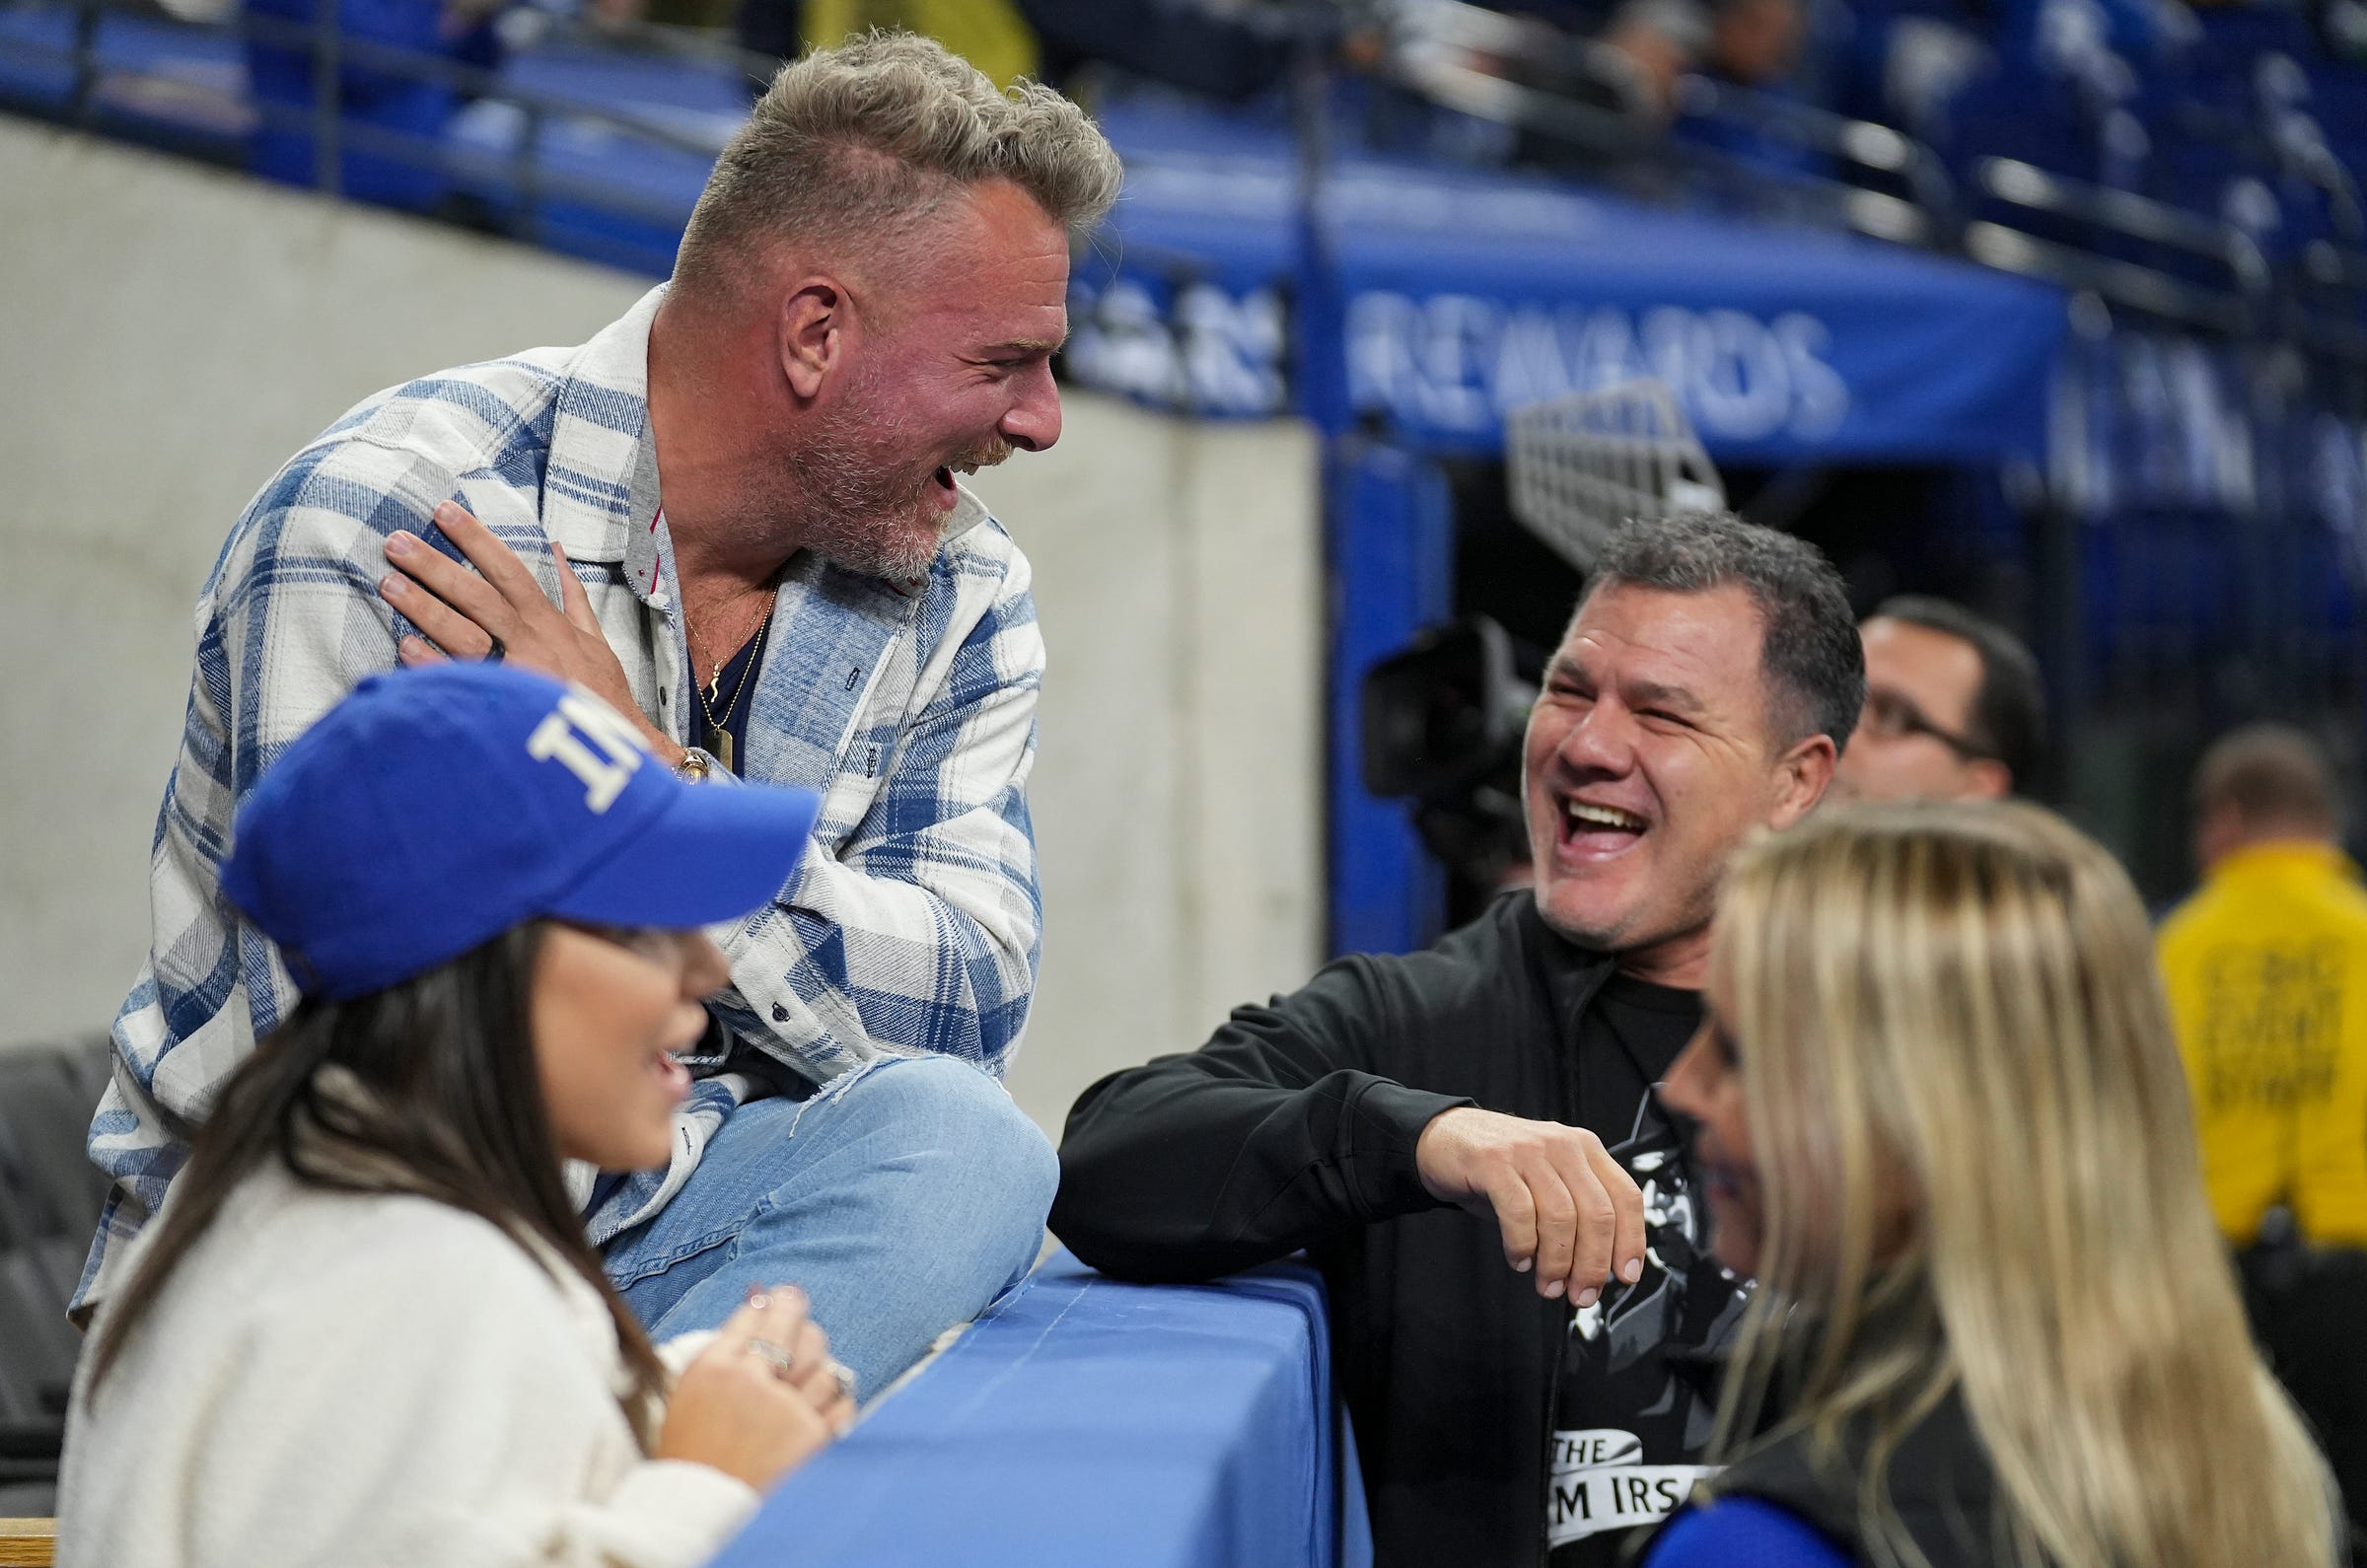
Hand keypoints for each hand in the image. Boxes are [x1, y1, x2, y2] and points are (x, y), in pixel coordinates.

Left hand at [378, 501, 683, 764]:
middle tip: (396, 541)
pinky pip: (462, 682)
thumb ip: (572, 595)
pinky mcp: (504, 706)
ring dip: (426, 607)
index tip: (444, 512)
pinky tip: (404, 647)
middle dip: (437, 565)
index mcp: (550, 623)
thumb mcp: (595, 639)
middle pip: (478, 594)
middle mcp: (531, 641)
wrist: (614, 749)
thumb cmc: (602, 694)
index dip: (477, 540)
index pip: (509, 570)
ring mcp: (516, 673)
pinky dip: (434, 665)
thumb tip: (558, 553)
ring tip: (389, 583)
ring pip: (464, 632)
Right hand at [655, 1285, 854, 1490]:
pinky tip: (823, 1403)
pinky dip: (836, 1402)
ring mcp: (786, 1409)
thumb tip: (755, 1308)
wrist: (697, 1511)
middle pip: (790, 1326)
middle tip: (797, 1306)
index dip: (768, 1303)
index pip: (752, 1316)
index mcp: (714, 1368)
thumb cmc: (689, 1453)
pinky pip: (842, 1403)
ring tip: (806, 1370)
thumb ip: (720, 1353)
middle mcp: (752, 1382)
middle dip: (796, 1310)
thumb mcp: (686, 1395)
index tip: (776, 1298)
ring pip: (823, 1364)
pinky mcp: (813, 1438)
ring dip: (816, 1365)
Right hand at [1415, 1107, 1644, 1304]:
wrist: (1441, 1137)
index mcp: (1586, 1149)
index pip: (1625, 1197)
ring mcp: (1529, 1150)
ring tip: (1547, 1286)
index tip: (1624, 1276)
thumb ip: (1578, 1213)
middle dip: (1592, 1265)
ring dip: (1557, 1263)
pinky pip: (1519, 1213)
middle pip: (1597, 1213)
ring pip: (1561, 1217)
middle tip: (1580, 1295)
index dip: (1631, 1241)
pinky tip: (1518, 1260)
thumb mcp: (1549, 1181)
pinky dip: (1522, 1245)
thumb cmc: (1500, 1170)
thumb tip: (1601, 1270)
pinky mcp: (1494, 1161)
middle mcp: (1563, 1145)